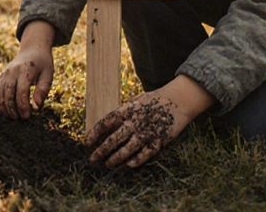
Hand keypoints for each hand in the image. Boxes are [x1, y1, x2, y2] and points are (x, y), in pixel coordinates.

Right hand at [0, 20, 54, 119]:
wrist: (32, 49)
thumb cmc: (43, 64)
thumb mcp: (48, 76)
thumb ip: (42, 91)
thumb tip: (36, 108)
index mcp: (26, 70)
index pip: (21, 91)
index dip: (23, 106)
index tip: (27, 117)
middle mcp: (13, 70)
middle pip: (9, 93)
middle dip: (12, 108)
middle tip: (19, 119)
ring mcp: (5, 72)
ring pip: (0, 91)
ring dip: (4, 106)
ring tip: (11, 117)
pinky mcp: (1, 74)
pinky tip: (3, 108)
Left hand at [85, 76, 213, 168]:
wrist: (179, 100)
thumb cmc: (155, 100)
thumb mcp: (136, 100)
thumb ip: (123, 112)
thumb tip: (107, 125)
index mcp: (127, 109)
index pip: (106, 122)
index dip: (94, 133)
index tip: (86, 142)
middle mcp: (135, 122)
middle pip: (113, 139)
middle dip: (101, 151)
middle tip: (92, 159)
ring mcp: (147, 132)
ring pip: (127, 150)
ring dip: (115, 158)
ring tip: (108, 164)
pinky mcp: (159, 140)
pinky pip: (145, 154)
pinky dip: (136, 160)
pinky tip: (129, 165)